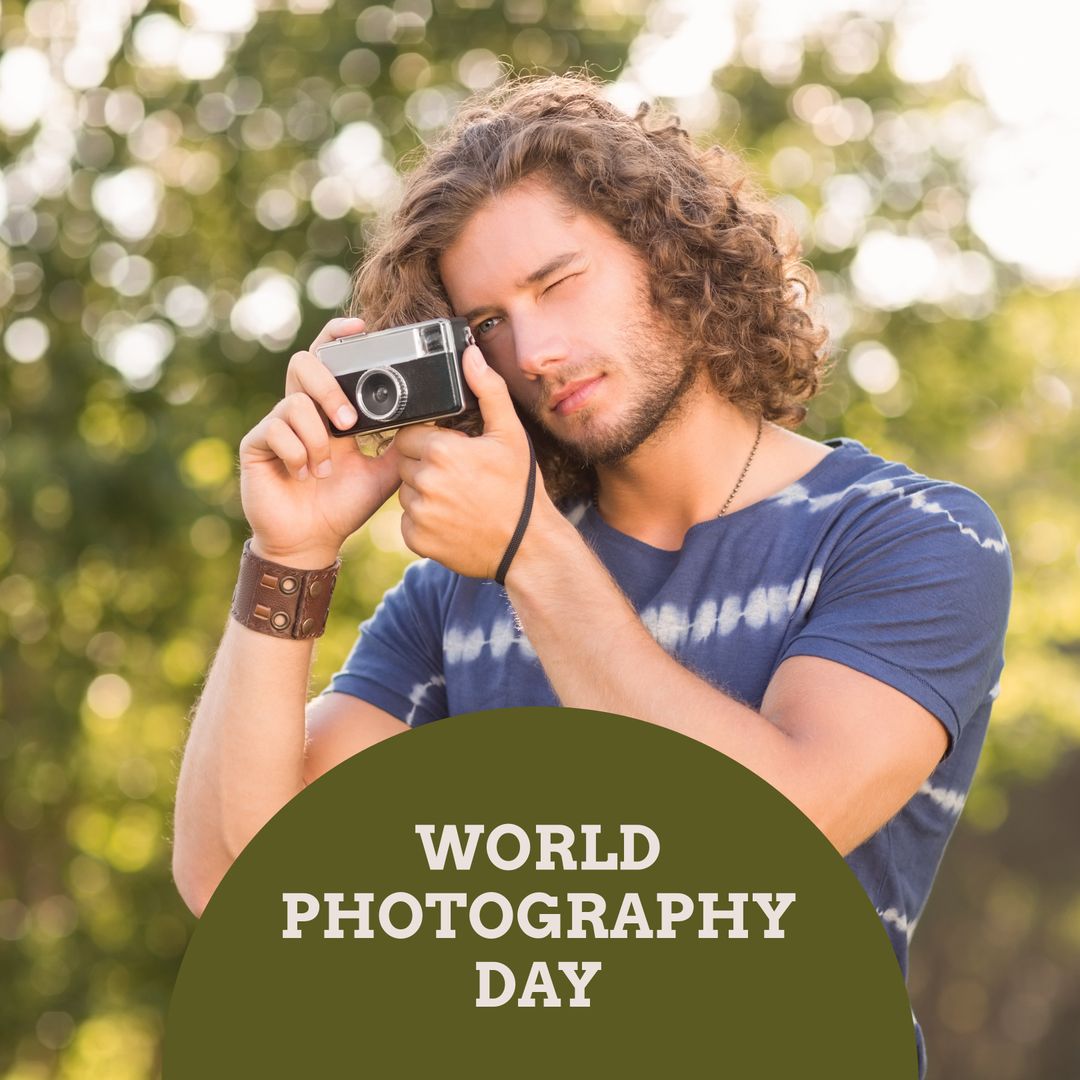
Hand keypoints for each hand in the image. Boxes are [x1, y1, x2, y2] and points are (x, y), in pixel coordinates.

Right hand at [238, 317, 402, 567]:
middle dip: (330, 390)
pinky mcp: (255, 445)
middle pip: (304, 364)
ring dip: (317, 438)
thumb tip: (430, 417)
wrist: (313, 541)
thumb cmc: (345, 505)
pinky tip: (303, 476)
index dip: (337, 336)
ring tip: (325, 469)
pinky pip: (275, 430)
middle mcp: (300, 411)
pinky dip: (298, 454)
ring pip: (294, 401)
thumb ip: (403, 443)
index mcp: (328, 411)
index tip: (359, 327)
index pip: (328, 360)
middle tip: (350, 423)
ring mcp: (275, 426)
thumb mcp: (385, 471)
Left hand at [393, 345, 554, 577]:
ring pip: (405, 492)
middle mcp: (425, 482)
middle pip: (404, 463)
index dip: (427, 441)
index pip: (408, 435)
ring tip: (456, 498)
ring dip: (422, 493)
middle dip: (424, 465)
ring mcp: (419, 513)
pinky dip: (423, 522)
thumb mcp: (510, 434)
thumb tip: (470, 354)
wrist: (527, 546)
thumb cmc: (520, 488)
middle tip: (457, 476)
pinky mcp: (417, 539)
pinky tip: (451, 520)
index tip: (450, 451)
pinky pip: (407, 522)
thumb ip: (488, 390)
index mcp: (442, 451)